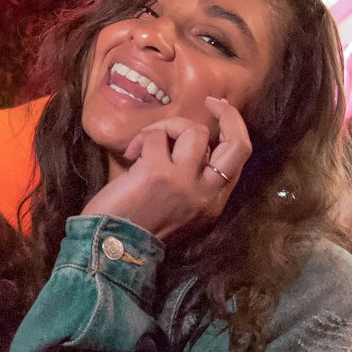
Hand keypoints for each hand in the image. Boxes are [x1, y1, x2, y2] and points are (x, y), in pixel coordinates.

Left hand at [82, 97, 252, 239]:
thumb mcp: (180, 207)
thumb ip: (194, 181)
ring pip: (194, 132)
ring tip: (146, 144)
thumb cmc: (139, 227)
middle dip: (228, 115)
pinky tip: (131, 155)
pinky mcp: (158, 174)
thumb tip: (192, 141)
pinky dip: (142, 138)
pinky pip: (156, 137)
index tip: (219, 111)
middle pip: (237, 143)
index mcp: (214, 202)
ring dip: (168, 128)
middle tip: (212, 102)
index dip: (233, 128)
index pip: (239, 157)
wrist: (111, 248)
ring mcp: (185, 183)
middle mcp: (207, 194)